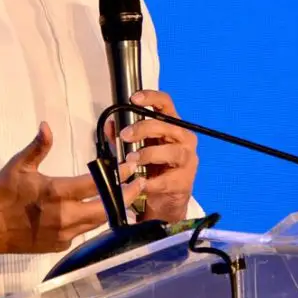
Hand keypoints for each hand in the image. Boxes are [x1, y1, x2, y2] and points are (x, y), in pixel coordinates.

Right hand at [0, 122, 143, 253]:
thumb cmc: (3, 192)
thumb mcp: (19, 165)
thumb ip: (38, 146)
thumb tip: (47, 125)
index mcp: (56, 193)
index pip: (95, 185)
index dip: (116, 176)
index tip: (130, 168)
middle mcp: (64, 217)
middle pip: (105, 208)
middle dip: (124, 196)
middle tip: (139, 183)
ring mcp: (63, 234)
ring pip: (97, 222)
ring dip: (112, 209)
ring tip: (127, 196)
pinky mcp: (59, 245)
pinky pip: (83, 232)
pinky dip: (93, 221)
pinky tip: (100, 211)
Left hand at [119, 90, 198, 223]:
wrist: (167, 199)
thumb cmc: (154, 167)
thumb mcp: (138, 148)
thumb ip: (123, 136)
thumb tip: (110, 125)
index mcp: (172, 126)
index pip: (166, 103)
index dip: (151, 97)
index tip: (134, 99)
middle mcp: (184, 138)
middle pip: (167, 125)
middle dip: (143, 128)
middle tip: (125, 136)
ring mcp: (188, 159)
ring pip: (172, 151)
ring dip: (148, 154)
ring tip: (132, 160)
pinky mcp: (184, 181)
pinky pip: (166, 179)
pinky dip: (150, 182)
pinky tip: (140, 183)